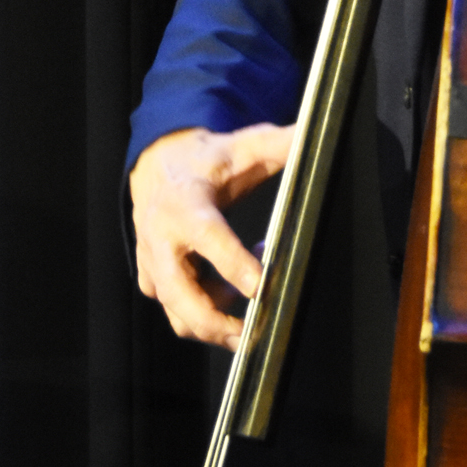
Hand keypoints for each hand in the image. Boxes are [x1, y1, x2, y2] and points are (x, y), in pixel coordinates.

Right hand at [130, 122, 294, 347]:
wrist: (157, 167)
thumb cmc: (205, 162)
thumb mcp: (242, 147)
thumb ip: (280, 144)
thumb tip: (313, 133)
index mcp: (185, 204)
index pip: (209, 238)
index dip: (234, 265)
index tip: (260, 286)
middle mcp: (161, 238)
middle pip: (181, 295)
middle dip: (217, 322)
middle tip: (254, 333)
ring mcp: (153, 263)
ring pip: (178, 313)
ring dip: (216, 321)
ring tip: (249, 301)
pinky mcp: (152, 280)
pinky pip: (176, 312)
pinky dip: (206, 315)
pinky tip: (232, 294)